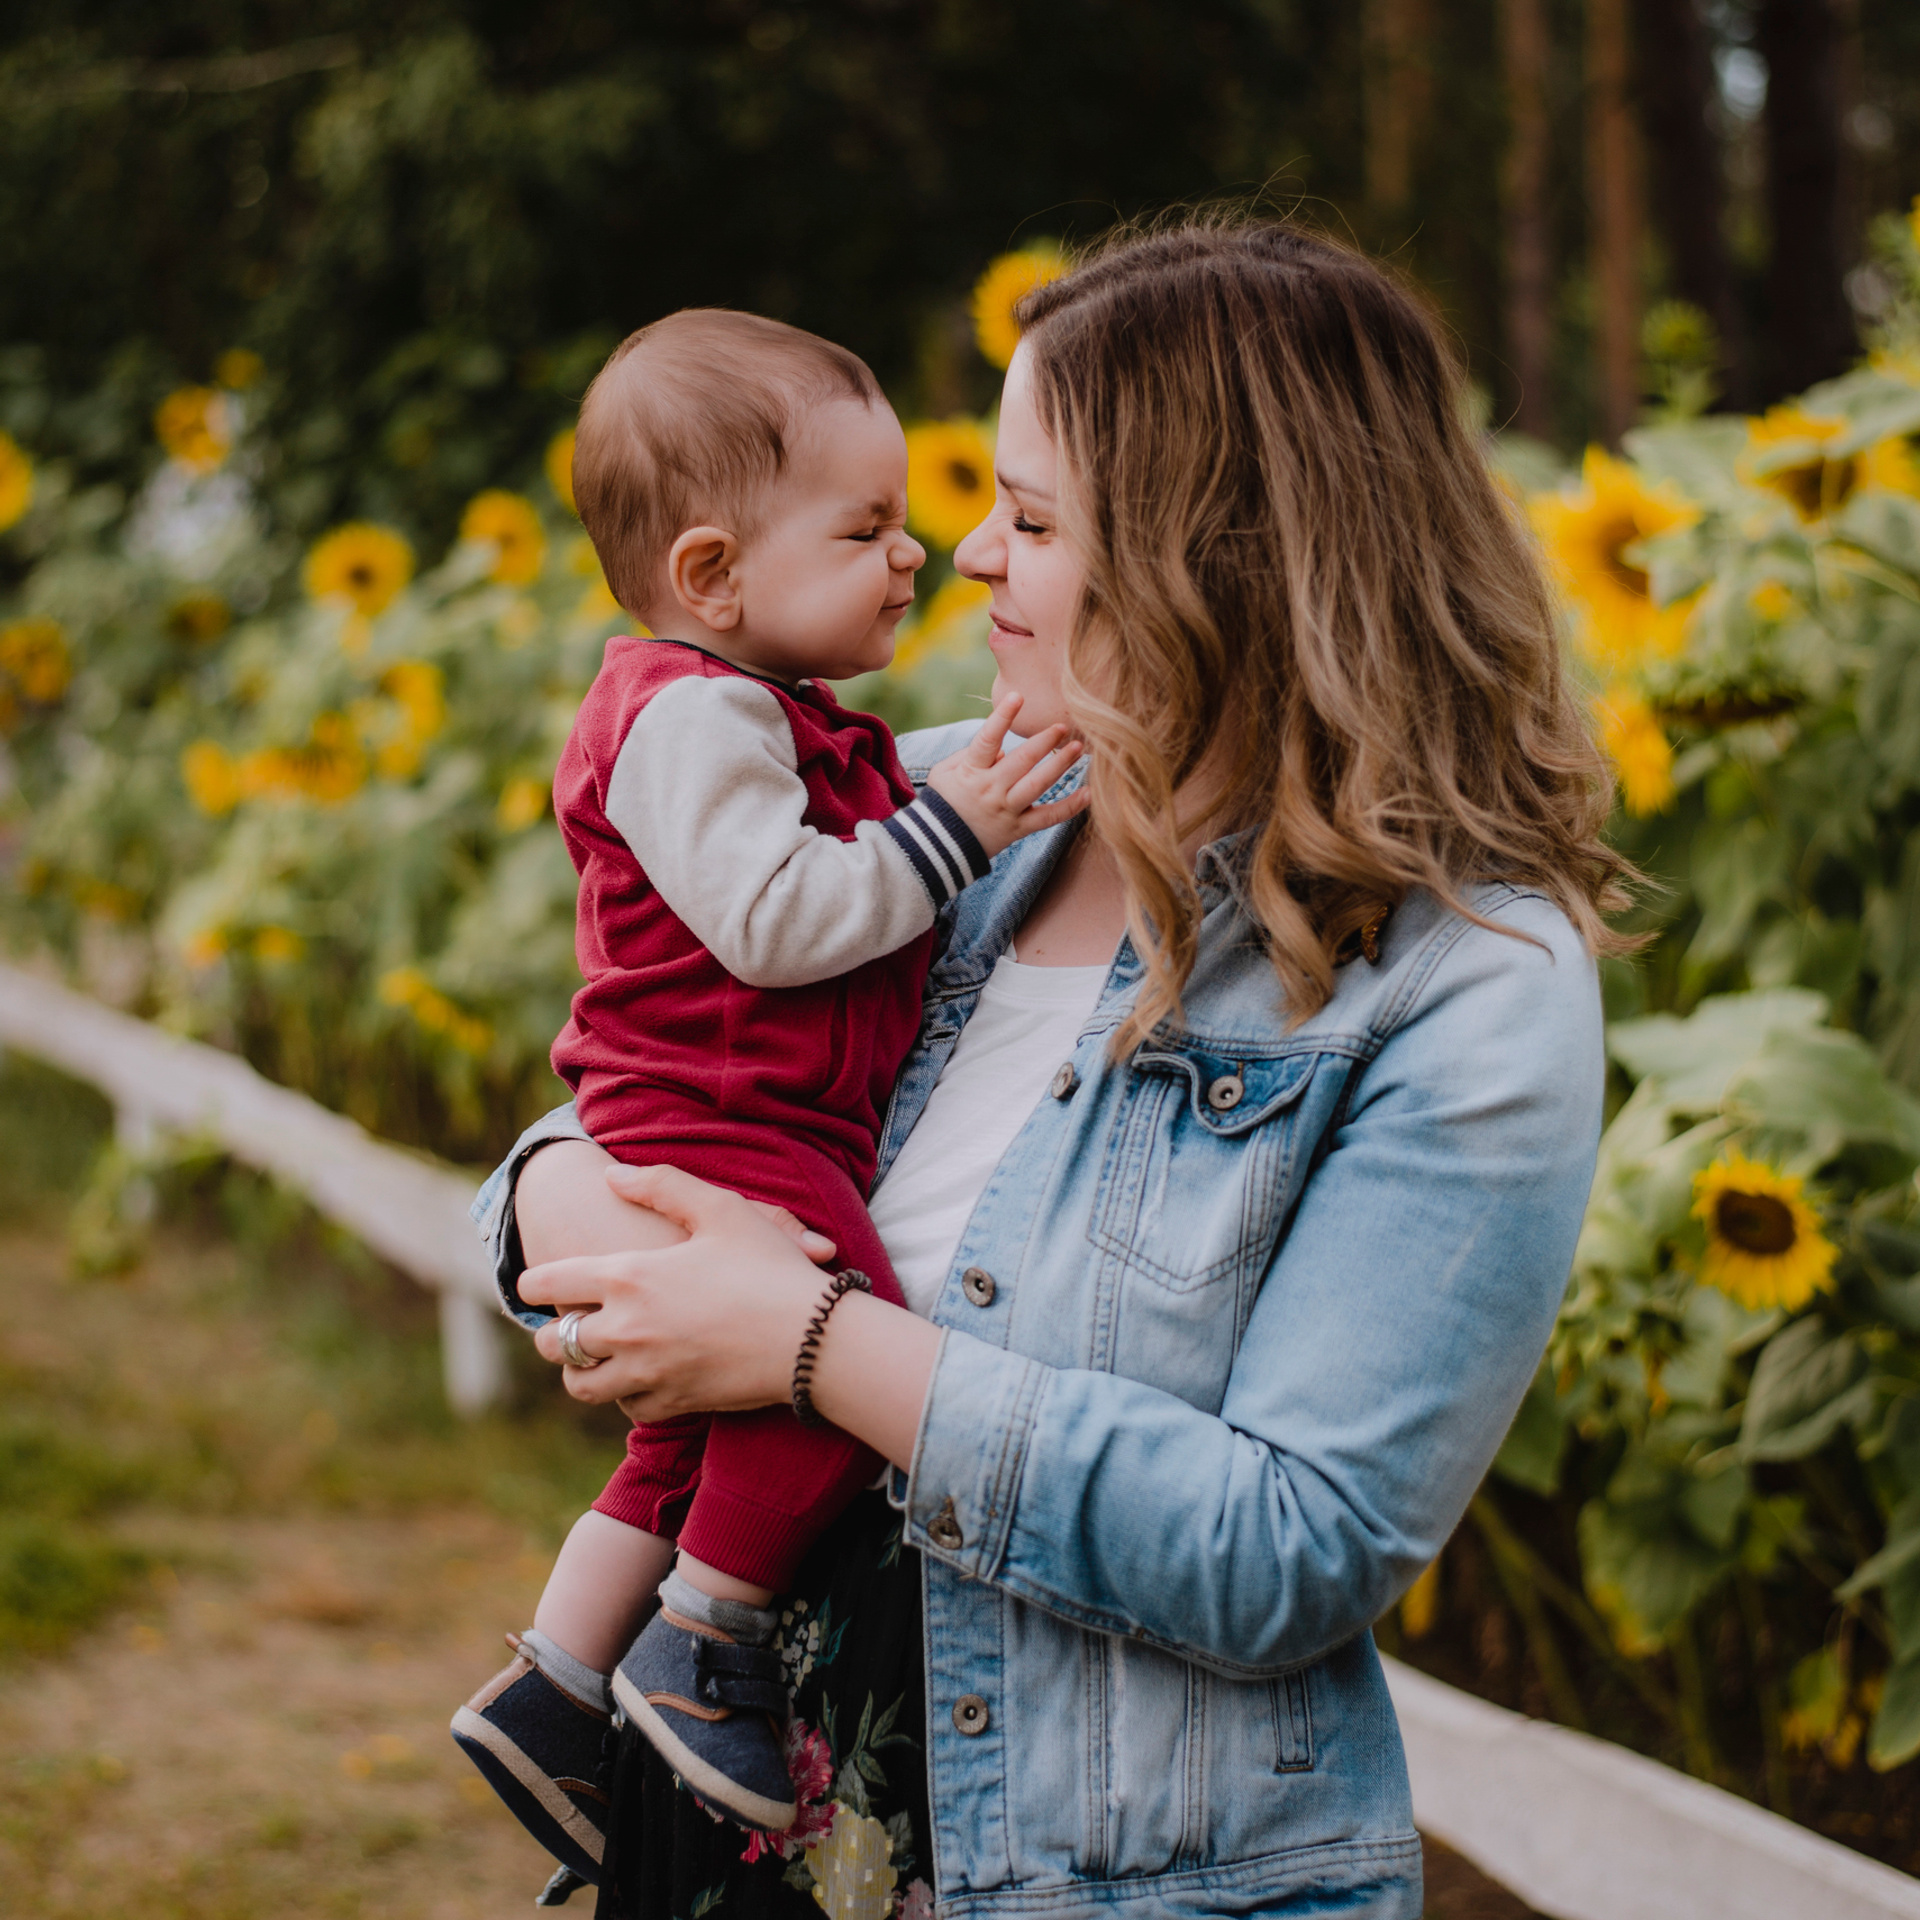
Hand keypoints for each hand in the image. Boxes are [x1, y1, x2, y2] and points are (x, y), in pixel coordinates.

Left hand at [519, 1166, 827, 1419]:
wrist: (813, 1337)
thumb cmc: (769, 1266)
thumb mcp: (720, 1209)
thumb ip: (662, 1184)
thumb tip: (613, 1176)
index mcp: (628, 1276)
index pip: (549, 1282)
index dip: (532, 1282)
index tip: (531, 1285)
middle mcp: (625, 1329)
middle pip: (555, 1343)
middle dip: (551, 1334)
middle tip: (561, 1325)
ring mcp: (646, 1372)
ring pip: (581, 1385)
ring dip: (579, 1371)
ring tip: (591, 1359)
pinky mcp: (673, 1402)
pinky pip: (627, 1407)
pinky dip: (624, 1394)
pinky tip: (638, 1378)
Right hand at [925, 690, 1087, 858]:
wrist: (939, 847)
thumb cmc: (943, 801)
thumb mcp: (944, 773)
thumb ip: (969, 754)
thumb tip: (1003, 749)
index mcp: (971, 771)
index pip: (987, 740)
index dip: (1002, 717)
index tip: (1017, 696)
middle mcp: (991, 790)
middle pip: (1022, 762)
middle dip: (1043, 741)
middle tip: (1062, 725)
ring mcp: (1006, 810)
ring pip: (1038, 786)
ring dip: (1060, 765)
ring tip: (1077, 749)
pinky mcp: (1019, 829)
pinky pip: (1048, 818)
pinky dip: (1070, 807)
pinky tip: (1088, 793)